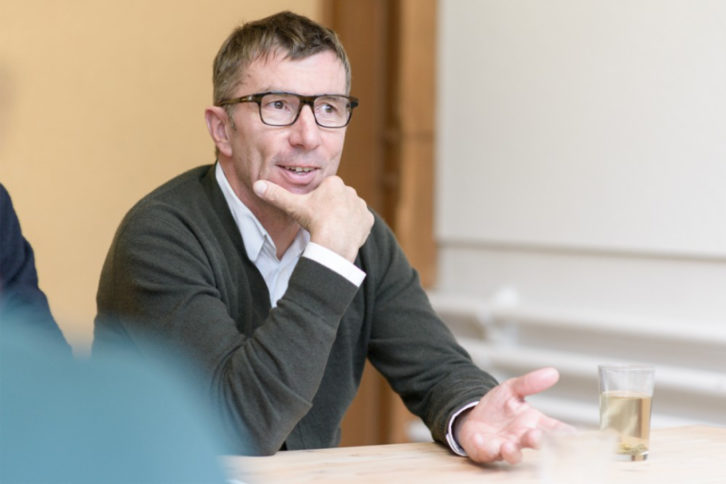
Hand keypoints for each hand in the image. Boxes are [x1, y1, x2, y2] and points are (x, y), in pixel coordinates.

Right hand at [253, 176, 373, 261]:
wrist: (334, 242)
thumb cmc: (313, 221)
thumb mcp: (293, 206)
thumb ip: (275, 195)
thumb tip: (257, 185)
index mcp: (334, 183)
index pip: (324, 192)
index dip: (316, 204)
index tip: (313, 214)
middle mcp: (351, 191)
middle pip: (336, 201)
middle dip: (329, 210)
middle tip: (321, 223)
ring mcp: (361, 206)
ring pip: (348, 211)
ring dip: (341, 219)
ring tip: (331, 230)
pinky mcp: (368, 220)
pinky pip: (359, 223)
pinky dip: (352, 228)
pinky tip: (343, 234)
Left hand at [455, 367, 574, 464]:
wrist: (472, 415)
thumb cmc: (497, 406)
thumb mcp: (511, 389)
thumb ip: (530, 383)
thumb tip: (553, 373)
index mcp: (533, 423)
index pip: (554, 429)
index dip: (564, 433)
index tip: (572, 434)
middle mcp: (521, 438)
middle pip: (534, 443)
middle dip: (536, 441)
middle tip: (535, 435)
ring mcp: (504, 447)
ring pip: (513, 455)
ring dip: (511, 452)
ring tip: (507, 445)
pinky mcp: (485, 451)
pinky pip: (485, 452)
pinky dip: (482, 447)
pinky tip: (478, 438)